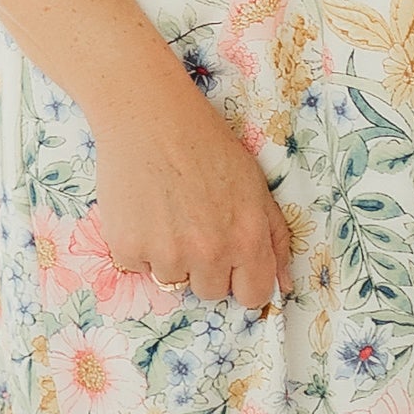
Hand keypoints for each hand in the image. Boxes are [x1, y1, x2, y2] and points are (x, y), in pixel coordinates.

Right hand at [91, 78, 293, 309]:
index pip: (253, 296)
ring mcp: (167, 255)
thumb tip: (284, 284)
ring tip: (166, 211)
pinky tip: (143, 209)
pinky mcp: (129, 249)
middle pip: (210, 291)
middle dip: (204, 266)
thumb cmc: (207, 145)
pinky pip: (137, 266)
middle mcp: (210, 254)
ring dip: (169, 256)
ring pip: (172, 280)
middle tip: (193, 224)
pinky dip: (138, 244)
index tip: (230, 263)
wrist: (151, 117)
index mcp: (247, 239)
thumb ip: (275, 238)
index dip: (241, 280)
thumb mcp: (255, 186)